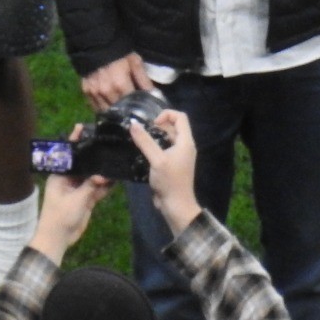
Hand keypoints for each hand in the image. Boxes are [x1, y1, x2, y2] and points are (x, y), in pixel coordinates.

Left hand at [31, 132, 115, 263]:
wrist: (58, 238)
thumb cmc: (61, 216)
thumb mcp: (76, 199)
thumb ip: (91, 185)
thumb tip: (104, 175)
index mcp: (60, 177)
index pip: (68, 155)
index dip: (74, 141)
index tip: (82, 127)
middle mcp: (69, 180)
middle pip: (84, 165)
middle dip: (94, 157)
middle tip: (107, 144)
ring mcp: (78, 190)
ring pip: (92, 177)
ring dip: (102, 173)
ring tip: (116, 161)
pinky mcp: (85, 200)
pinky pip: (97, 189)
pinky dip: (105, 186)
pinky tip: (116, 179)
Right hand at [80, 52, 150, 111]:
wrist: (96, 44)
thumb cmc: (119, 53)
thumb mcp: (135, 62)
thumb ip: (143, 80)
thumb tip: (154, 95)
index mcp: (120, 85)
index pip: (132, 104)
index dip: (138, 107)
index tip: (142, 108)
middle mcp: (106, 92)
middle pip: (119, 110)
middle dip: (126, 110)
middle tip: (131, 110)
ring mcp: (94, 93)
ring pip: (106, 111)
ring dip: (114, 112)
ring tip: (120, 110)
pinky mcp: (86, 92)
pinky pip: (95, 107)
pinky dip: (102, 108)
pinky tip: (108, 106)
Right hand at [132, 111, 200, 235]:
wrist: (176, 205)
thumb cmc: (170, 181)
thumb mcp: (157, 159)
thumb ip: (145, 141)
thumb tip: (133, 124)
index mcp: (186, 141)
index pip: (180, 117)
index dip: (166, 115)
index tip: (152, 124)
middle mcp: (184, 146)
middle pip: (173, 127)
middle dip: (158, 126)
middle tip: (142, 133)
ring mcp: (178, 156)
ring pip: (167, 139)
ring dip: (154, 137)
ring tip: (139, 141)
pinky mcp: (171, 165)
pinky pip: (163, 150)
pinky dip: (154, 148)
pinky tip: (141, 153)